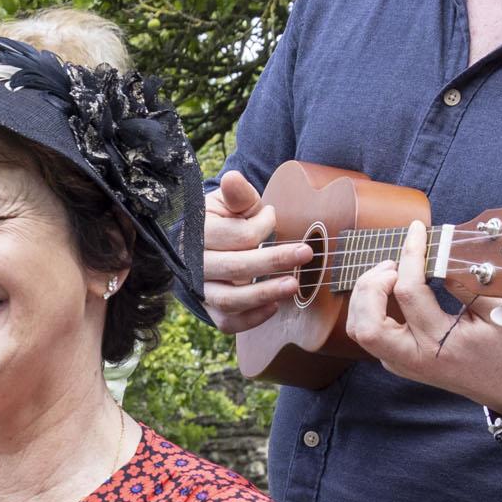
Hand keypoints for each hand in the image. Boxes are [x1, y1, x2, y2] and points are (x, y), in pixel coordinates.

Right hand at [202, 170, 307, 331]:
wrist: (207, 245)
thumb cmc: (225, 220)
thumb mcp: (232, 203)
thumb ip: (238, 195)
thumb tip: (233, 179)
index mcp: (199, 233)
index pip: (237, 236)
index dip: (262, 226)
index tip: (273, 216)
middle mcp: (195, 265)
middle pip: (236, 268)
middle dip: (275, 261)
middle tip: (306, 253)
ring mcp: (201, 290)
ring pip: (230, 300)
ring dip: (264, 294)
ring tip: (294, 286)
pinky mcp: (210, 309)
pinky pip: (227, 322)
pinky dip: (251, 318)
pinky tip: (275, 307)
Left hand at [343, 219, 501, 409]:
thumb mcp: (501, 311)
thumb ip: (470, 283)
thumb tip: (441, 255)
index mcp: (440, 345)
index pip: (409, 293)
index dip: (410, 255)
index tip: (417, 231)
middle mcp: (414, 358)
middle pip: (366, 325)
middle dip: (370, 286)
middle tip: (393, 265)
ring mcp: (401, 363)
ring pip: (359, 330)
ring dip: (365, 296)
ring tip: (390, 274)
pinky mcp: (397, 361)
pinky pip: (370, 332)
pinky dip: (371, 307)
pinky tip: (391, 289)